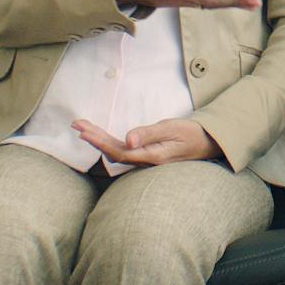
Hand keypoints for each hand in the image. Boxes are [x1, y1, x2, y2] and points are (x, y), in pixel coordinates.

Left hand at [73, 116, 221, 165]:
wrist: (207, 143)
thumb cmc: (191, 134)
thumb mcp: (171, 129)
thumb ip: (149, 134)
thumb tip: (127, 140)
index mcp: (150, 156)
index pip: (118, 151)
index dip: (98, 142)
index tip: (83, 130)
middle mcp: (145, 161)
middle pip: (113, 152)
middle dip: (93, 138)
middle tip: (76, 124)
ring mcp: (145, 159)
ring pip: (116, 151)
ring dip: (99, 140)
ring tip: (83, 127)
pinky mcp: (146, 155)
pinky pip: (123, 150)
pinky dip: (109, 142)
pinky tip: (101, 137)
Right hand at [113, 0, 259, 10]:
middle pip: (213, 1)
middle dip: (235, 1)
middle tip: (255, 3)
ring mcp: (179, 0)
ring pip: (209, 4)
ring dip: (229, 3)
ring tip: (248, 3)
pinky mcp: (176, 1)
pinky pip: (201, 4)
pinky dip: (216, 3)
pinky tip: (225, 2)